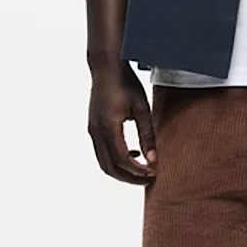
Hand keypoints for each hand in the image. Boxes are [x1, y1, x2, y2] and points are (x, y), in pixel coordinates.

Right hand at [88, 65, 156, 184]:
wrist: (106, 68)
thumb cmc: (125, 83)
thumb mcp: (142, 109)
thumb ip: (147, 135)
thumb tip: (153, 159)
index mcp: (109, 127)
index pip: (122, 160)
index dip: (138, 171)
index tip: (153, 173)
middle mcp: (97, 132)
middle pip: (110, 168)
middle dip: (130, 177)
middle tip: (149, 178)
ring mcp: (93, 130)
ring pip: (104, 163)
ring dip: (123, 171)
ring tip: (142, 170)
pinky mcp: (94, 128)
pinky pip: (102, 152)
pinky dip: (116, 160)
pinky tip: (133, 153)